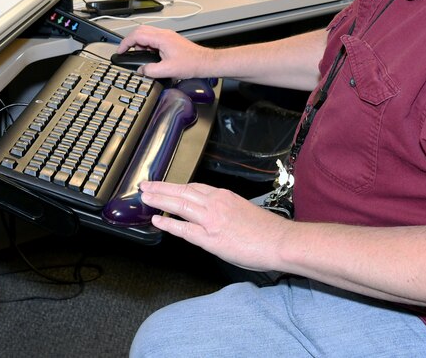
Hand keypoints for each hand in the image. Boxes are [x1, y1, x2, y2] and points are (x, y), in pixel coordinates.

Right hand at [116, 25, 211, 78]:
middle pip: (140, 31)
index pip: (137, 35)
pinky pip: (153, 39)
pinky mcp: (170, 40)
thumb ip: (150, 70)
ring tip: (139, 56)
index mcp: (161, 38)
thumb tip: (141, 70)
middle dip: (130, 41)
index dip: (125, 43)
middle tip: (126, 51)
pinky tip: (149, 56)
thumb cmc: (191, 63)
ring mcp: (167, 36)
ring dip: (139, 44)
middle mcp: (164, 34)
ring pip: (147, 34)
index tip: (120, 50)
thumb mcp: (167, 70)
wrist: (204, 62)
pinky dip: (147, 45)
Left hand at [139, 180, 290, 272]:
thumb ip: (225, 210)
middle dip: (161, 188)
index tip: (165, 186)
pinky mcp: (210, 238)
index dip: (176, 186)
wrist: (280, 241)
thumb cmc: (267, 231)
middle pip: (182, 191)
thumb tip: (213, 216)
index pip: (194, 187)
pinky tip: (157, 220)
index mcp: (224, 196)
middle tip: (145, 185)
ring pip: (179, 205)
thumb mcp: (243, 210)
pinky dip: (168, 224)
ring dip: (159, 199)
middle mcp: (215, 203)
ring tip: (145, 197)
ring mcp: (211, 219)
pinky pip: (184, 229)